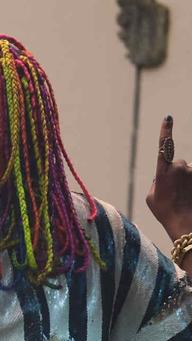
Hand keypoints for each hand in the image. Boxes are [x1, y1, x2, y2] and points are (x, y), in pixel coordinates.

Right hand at [148, 115, 191, 242]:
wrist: (186, 222)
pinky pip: (191, 178)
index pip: (164, 145)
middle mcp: (180, 167)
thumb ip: (157, 182)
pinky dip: (190, 186)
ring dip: (186, 183)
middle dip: (176, 175)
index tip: (168, 118)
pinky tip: (189, 196)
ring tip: (183, 198)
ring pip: (188, 173)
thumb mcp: (152, 197)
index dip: (166, 131)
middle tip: (173, 194)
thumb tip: (163, 176)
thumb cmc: (165, 211)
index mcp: (163, 170)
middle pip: (178, 165)